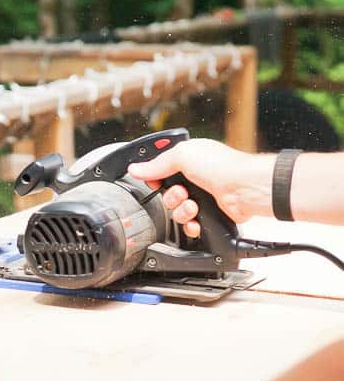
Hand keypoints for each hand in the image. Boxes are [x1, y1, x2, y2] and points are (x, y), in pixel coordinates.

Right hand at [128, 139, 273, 237]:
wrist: (245, 190)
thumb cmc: (223, 166)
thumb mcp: (182, 156)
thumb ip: (156, 164)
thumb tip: (136, 168)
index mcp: (188, 159)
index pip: (160, 171)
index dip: (155, 178)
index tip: (155, 182)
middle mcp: (195, 178)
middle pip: (166, 194)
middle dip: (171, 197)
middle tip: (182, 192)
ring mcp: (202, 196)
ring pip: (176, 211)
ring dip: (181, 211)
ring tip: (193, 205)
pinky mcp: (208, 214)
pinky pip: (188, 225)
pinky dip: (190, 224)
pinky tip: (196, 219)